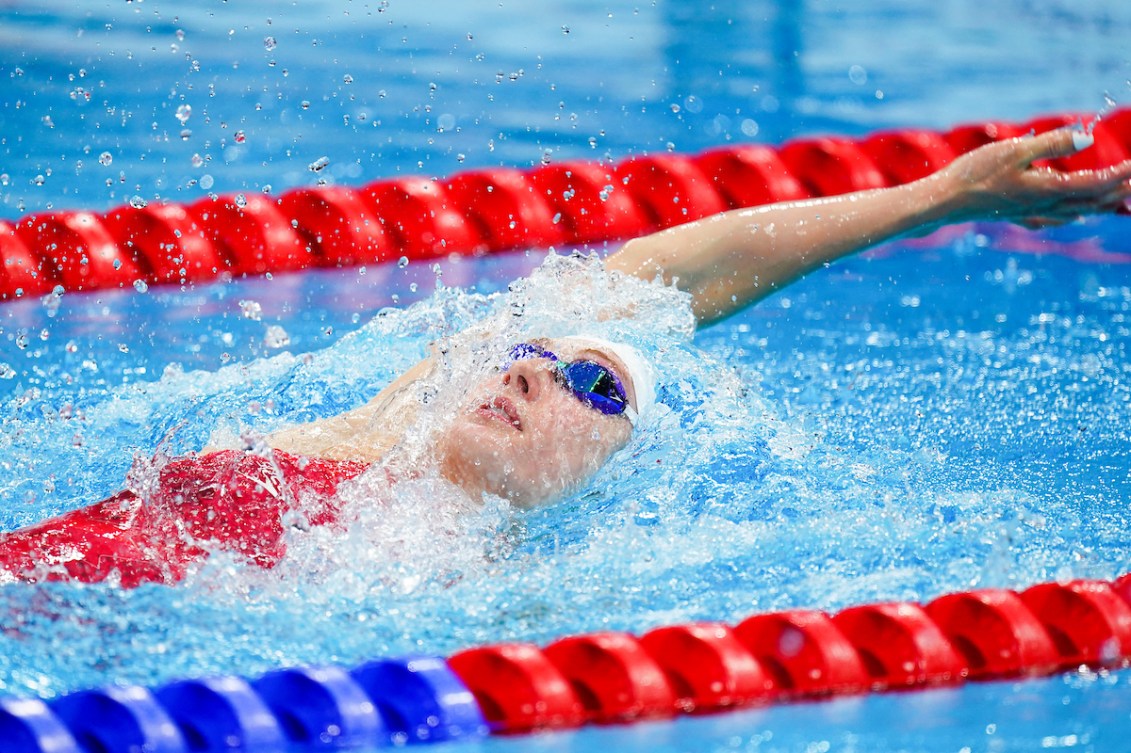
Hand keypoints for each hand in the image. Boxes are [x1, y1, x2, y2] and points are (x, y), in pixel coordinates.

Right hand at [937, 128, 1130, 227]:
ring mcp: (1030, 213)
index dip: (1119, 175)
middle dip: (1117, 191)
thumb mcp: (1014, 150)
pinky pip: (1055, 220)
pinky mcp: (1017, 215)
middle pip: (1090, 201)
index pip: (1094, 183)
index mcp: (1046, 190)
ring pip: (1077, 212)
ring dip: (1101, 206)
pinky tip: (1075, 217)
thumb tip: (1088, 138)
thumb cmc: (975, 173)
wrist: (944, 202)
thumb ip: (1052, 143)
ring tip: (1120, 201)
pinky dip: (1074, 216)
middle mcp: (1043, 206)